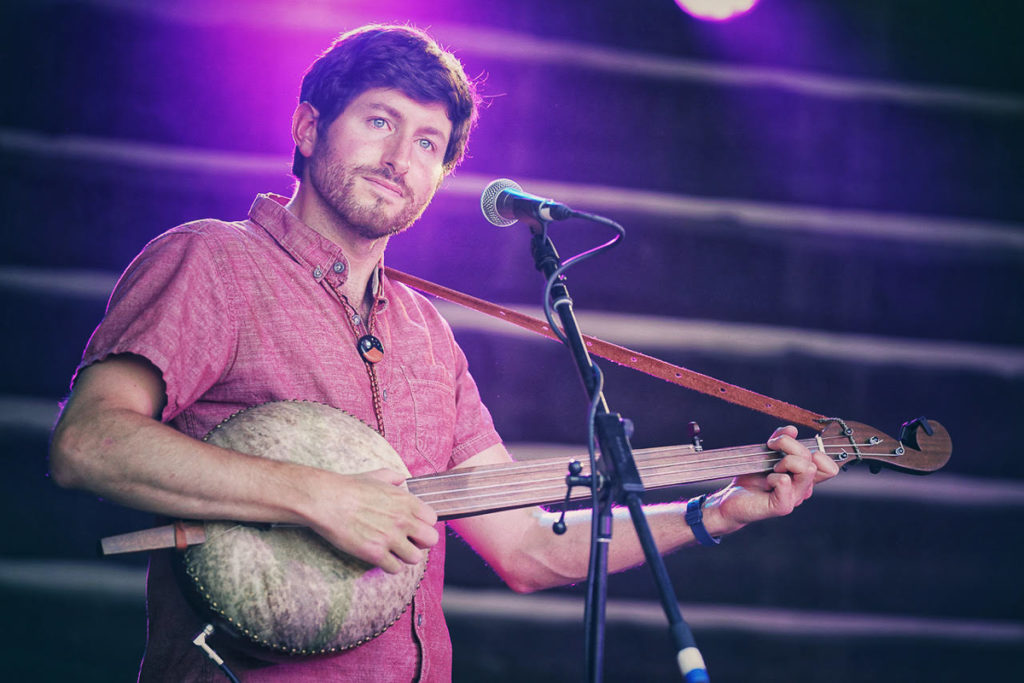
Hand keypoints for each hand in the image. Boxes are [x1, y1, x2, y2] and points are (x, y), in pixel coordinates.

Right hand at [302, 468, 438, 573]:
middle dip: (420, 542)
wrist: (327, 500)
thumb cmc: (349, 487)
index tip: (413, 526)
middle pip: (431, 540)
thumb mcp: (376, 476)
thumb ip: (393, 477)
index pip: (433, 519)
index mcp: (406, 501)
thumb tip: (402, 478)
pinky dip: (390, 566)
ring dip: (405, 556)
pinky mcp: (375, 553)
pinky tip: (381, 557)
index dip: (423, 524)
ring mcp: (390, 538)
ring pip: (415, 558)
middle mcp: (403, 520)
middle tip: (407, 541)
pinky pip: (395, 569)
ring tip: (393, 551)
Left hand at [704, 426, 839, 534]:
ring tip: (771, 468)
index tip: (789, 446)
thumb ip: (781, 441)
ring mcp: (795, 498)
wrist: (731, 500)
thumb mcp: (767, 454)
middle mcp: (803, 488)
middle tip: (772, 451)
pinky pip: (785, 482)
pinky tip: (765, 482)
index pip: (829, 466)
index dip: (817, 451)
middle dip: (791, 446)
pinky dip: (773, 476)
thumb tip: (792, 429)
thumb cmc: (751, 478)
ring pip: (807, 470)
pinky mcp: (782, 506)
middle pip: (815, 460)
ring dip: (785, 461)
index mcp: (803, 477)